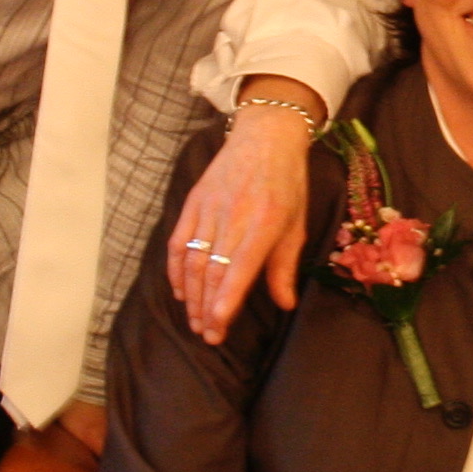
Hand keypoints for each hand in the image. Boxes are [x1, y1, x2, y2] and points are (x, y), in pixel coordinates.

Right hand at [168, 92, 317, 342]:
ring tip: (196, 321)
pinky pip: (178, 242)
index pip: (240, 267)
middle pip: (212, 270)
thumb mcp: (297, 222)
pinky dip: (176, 269)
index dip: (226, 298)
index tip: (218, 324)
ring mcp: (209, 208)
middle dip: (208, 307)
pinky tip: (181, 291)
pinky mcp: (193, 202)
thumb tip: (285, 303)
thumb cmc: (287, 183)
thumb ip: (286, 265)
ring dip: (192, 295)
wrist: (265, 136)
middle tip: (208, 335)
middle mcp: (233, 216)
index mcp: (264, 222)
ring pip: (192, 260)